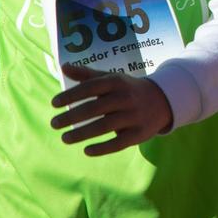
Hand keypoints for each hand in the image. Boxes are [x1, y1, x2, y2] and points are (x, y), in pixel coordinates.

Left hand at [51, 65, 173, 155]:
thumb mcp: (111, 78)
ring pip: (105, 126)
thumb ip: (87, 75)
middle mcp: (126, 97)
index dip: (71, 95)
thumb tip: (64, 67)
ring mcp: (134, 116)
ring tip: (64, 138)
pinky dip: (102, 148)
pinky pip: (119, 142)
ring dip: (82, 133)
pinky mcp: (140, 133)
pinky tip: (86, 150)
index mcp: (117, 81)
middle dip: (72, 116)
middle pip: (95, 108)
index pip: (91, 87)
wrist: (163, 100)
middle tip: (54, 124)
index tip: (54, 104)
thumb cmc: (127, 89)